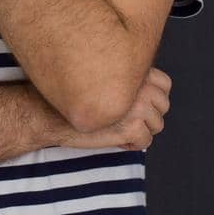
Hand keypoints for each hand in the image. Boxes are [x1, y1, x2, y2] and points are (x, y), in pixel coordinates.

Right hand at [56, 66, 171, 151]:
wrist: (48, 111)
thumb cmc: (69, 95)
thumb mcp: (100, 77)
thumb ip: (124, 79)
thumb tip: (145, 95)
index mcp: (133, 70)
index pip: (165, 84)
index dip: (153, 97)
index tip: (136, 104)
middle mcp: (139, 85)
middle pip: (163, 107)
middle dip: (148, 116)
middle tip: (125, 119)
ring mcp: (137, 106)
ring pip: (157, 125)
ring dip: (140, 131)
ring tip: (119, 129)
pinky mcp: (130, 126)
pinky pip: (145, 141)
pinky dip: (132, 144)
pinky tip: (115, 139)